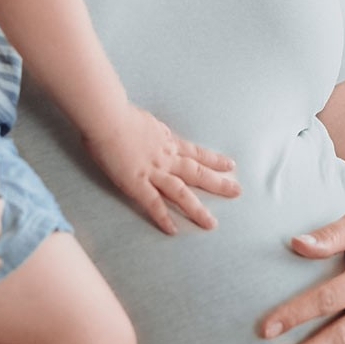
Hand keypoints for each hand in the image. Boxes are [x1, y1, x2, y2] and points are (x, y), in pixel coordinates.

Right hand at [82, 108, 239, 234]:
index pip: (196, 152)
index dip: (213, 160)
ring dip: (197, 209)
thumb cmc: (118, 112)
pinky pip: (153, 204)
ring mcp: (153, 172)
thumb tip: (150, 133)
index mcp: (166, 141)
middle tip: (237, 192)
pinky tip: (173, 231)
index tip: (230, 165)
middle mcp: (165, 158)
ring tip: (211, 224)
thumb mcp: (144, 120)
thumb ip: (151, 131)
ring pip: (181, 193)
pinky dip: (163, 218)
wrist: (107, 116)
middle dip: (218, 183)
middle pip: (197, 173)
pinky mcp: (136, 183)